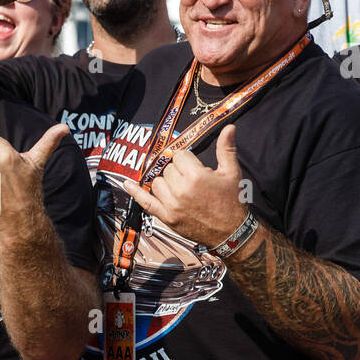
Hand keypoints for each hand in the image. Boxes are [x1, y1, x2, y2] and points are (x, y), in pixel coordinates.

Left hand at [121, 125, 247, 250]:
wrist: (231, 232)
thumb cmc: (232, 201)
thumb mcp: (232, 172)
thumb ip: (227, 148)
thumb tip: (229, 126)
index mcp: (196, 176)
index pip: (180, 156)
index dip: (188, 160)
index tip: (195, 167)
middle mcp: (180, 190)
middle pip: (167, 168)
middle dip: (178, 171)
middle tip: (191, 180)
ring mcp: (171, 205)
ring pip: (157, 182)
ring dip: (166, 182)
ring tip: (180, 188)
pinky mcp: (166, 217)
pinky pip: (145, 202)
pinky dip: (135, 192)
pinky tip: (127, 183)